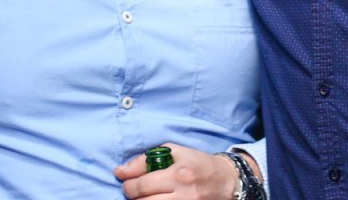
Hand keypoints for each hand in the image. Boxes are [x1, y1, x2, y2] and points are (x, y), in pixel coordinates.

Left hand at [115, 143, 243, 199]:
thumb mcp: (174, 152)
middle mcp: (183, 194)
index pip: (141, 185)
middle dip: (133, 197)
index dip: (128, 185)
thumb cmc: (198, 163)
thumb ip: (145, 159)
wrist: (227, 181)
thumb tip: (120, 171)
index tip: (128, 182)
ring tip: (146, 196)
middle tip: (135, 192)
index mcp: (178, 174)